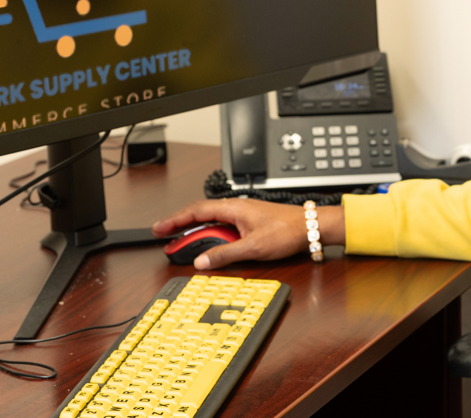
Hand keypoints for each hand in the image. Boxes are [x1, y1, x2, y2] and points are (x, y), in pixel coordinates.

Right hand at [152, 199, 344, 269]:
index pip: (196, 211)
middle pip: (201, 216)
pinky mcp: (250, 225)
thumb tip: (202, 262)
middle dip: (181, 228)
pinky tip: (209, 247)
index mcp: (234, 208)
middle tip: (166, 241)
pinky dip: (212, 238)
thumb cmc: (288, 230)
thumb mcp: (253, 247)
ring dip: (197, 235)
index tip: (159, 228)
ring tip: (183, 248)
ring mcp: (243, 217)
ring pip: (212, 224)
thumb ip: (225, 254)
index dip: (175, 220)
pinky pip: (224, 229)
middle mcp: (236, 209)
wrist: (311, 227)